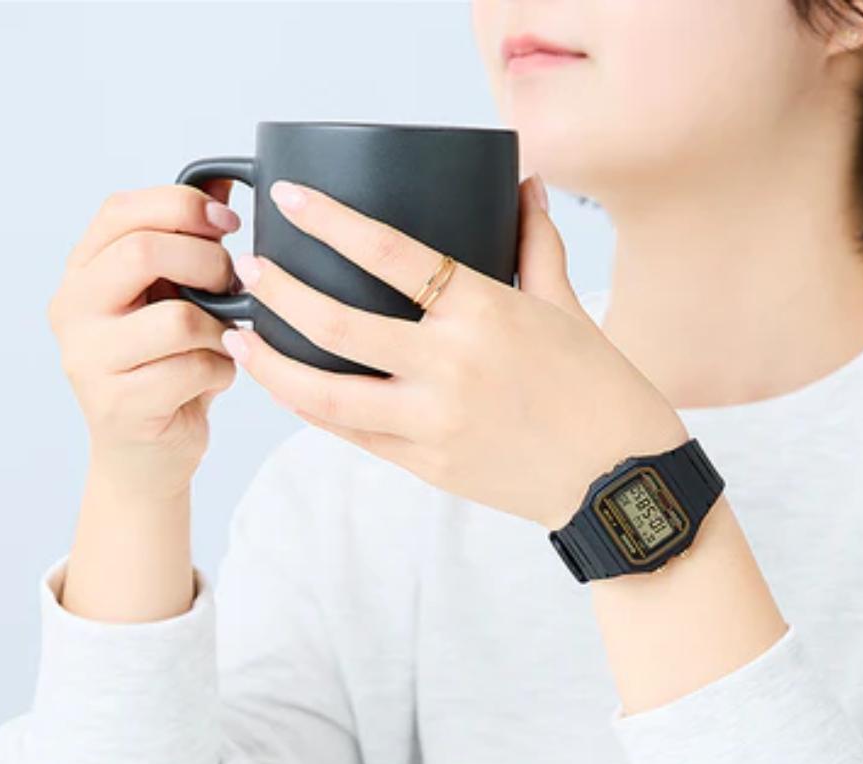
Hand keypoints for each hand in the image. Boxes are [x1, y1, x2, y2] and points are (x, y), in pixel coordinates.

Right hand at [47, 182, 241, 499]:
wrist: (147, 457)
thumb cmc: (168, 370)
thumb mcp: (173, 299)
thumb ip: (187, 245)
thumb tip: (228, 182)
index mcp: (83, 271)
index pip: (122, 210)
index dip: (183, 206)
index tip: (230, 222)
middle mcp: (72, 308)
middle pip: (144, 251)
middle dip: (209, 262)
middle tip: (235, 284)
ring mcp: (89, 358)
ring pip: (179, 318)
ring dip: (223, 329)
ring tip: (226, 342)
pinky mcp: (119, 404)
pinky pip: (194, 369)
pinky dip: (224, 372)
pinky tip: (217, 378)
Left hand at [221, 174, 687, 529]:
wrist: (618, 479)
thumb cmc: (600, 390)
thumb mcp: (569, 309)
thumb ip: (536, 245)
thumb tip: (525, 186)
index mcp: (485, 313)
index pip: (389, 254)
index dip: (330, 222)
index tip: (289, 200)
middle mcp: (450, 366)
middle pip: (337, 324)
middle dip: (280, 292)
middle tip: (251, 271)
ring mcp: (433, 422)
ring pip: (327, 393)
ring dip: (273, 365)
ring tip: (244, 339)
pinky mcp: (428, 467)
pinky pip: (354, 435)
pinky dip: (315, 411)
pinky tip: (292, 391)